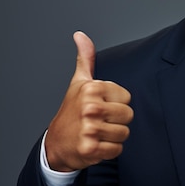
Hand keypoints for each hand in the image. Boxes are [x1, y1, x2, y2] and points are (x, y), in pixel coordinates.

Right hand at [45, 31, 133, 171]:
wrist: (56, 143)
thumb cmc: (71, 110)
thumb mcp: (79, 82)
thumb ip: (86, 58)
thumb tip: (80, 35)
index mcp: (92, 89)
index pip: (127, 98)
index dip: (117, 103)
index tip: (101, 105)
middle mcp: (90, 107)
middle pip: (128, 116)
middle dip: (117, 121)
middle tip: (99, 121)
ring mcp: (89, 129)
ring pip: (124, 133)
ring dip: (113, 137)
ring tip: (97, 133)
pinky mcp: (90, 149)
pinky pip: (117, 149)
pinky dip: (109, 150)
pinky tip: (95, 144)